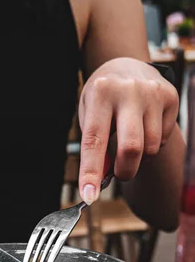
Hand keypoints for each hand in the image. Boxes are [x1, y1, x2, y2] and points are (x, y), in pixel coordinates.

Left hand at [78, 57, 178, 203]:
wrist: (126, 65)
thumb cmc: (102, 100)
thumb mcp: (89, 116)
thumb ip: (94, 147)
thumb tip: (102, 180)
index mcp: (101, 93)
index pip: (94, 141)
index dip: (91, 172)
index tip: (89, 196)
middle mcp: (128, 91)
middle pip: (131, 148)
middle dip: (125, 171)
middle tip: (119, 174)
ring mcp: (153, 93)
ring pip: (150, 148)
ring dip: (139, 157)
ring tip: (129, 141)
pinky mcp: (171, 97)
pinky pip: (164, 139)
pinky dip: (152, 144)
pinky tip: (144, 127)